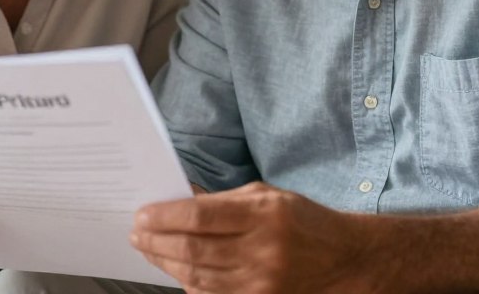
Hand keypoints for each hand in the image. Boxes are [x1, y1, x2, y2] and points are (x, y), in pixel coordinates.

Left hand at [130, 182, 367, 293]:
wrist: (342, 258)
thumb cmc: (300, 218)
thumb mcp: (264, 195)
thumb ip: (222, 200)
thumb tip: (179, 199)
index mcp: (263, 213)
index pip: (201, 216)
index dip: (165, 216)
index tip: (142, 214)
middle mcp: (262, 249)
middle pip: (194, 250)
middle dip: (157, 242)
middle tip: (136, 234)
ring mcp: (261, 281)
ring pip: (198, 276)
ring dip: (165, 263)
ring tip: (148, 250)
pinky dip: (188, 283)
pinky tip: (174, 271)